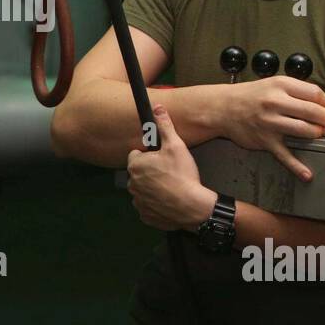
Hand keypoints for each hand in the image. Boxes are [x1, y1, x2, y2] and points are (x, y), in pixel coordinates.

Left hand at [126, 104, 212, 230]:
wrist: (193, 207)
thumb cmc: (183, 174)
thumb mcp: (176, 145)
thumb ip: (165, 126)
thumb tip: (158, 107)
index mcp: (135, 165)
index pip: (137, 155)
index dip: (150, 155)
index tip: (163, 159)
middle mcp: (131, 184)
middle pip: (139, 173)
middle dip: (150, 172)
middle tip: (169, 173)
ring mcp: (137, 202)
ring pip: (142, 190)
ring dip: (152, 188)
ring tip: (170, 187)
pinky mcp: (145, 216)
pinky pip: (147, 207)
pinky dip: (156, 204)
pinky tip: (169, 201)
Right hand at [219, 77, 324, 180]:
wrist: (223, 108)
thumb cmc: (250, 96)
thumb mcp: (273, 84)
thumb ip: (297, 91)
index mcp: (280, 85)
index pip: (314, 93)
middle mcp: (275, 103)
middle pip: (312, 111)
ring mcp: (270, 123)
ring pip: (303, 130)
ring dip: (317, 134)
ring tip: (319, 134)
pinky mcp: (265, 140)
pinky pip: (284, 155)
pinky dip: (297, 166)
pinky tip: (307, 174)